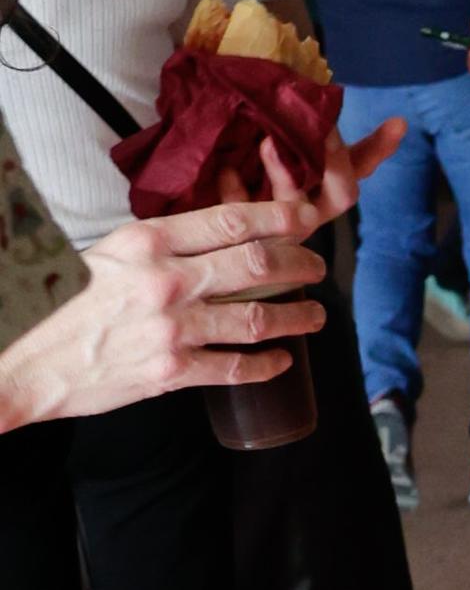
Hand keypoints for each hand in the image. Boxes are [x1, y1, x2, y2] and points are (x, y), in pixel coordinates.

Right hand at [3, 197, 326, 425]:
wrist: (31, 359)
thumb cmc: (67, 301)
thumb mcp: (110, 254)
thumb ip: (162, 245)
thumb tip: (218, 236)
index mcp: (148, 242)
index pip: (231, 220)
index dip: (280, 218)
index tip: (306, 219)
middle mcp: (166, 281)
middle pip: (256, 264)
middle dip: (301, 264)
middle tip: (319, 269)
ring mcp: (172, 328)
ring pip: (257, 318)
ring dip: (298, 317)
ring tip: (316, 316)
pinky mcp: (172, 371)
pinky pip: (236, 366)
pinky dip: (268, 365)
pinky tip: (284, 361)